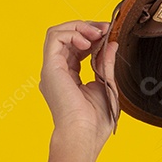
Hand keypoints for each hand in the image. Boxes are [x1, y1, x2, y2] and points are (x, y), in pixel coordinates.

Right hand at [38, 19, 118, 145]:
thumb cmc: (95, 121)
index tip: (109, 32)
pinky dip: (72, 33)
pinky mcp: (50, 68)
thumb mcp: (106, 84)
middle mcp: (57, 71)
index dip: (92, 36)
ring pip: (57, 33)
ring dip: (79, 27)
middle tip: (105, 28)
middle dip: (87, 27)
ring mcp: (52, 69)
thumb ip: (105, 63)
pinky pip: (54, 38)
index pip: (77, 48)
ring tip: (97, 34)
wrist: (84, 135)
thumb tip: (111, 44)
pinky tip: (87, 42)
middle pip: (66, 37)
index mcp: (69, 77)